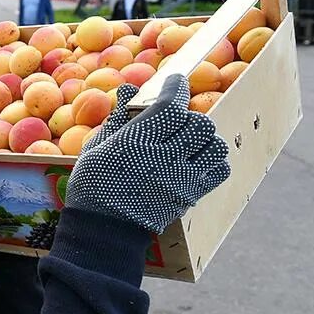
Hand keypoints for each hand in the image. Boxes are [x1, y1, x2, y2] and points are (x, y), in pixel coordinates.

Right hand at [65, 76, 229, 233]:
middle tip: (173, 121)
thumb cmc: (92, 186)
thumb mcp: (95, 149)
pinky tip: (194, 160)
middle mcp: (164, 160)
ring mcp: (182, 180)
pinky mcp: (192, 196)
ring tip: (186, 141)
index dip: (176, 87)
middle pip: (198, 123)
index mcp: (135, 144)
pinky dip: (212, 160)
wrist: (104, 232)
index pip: (171, 105)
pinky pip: (220, 168)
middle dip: (187, 116)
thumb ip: (118, 118)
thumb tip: (129, 88)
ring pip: (215, 144)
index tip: (175, 81)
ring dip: (203, 137)